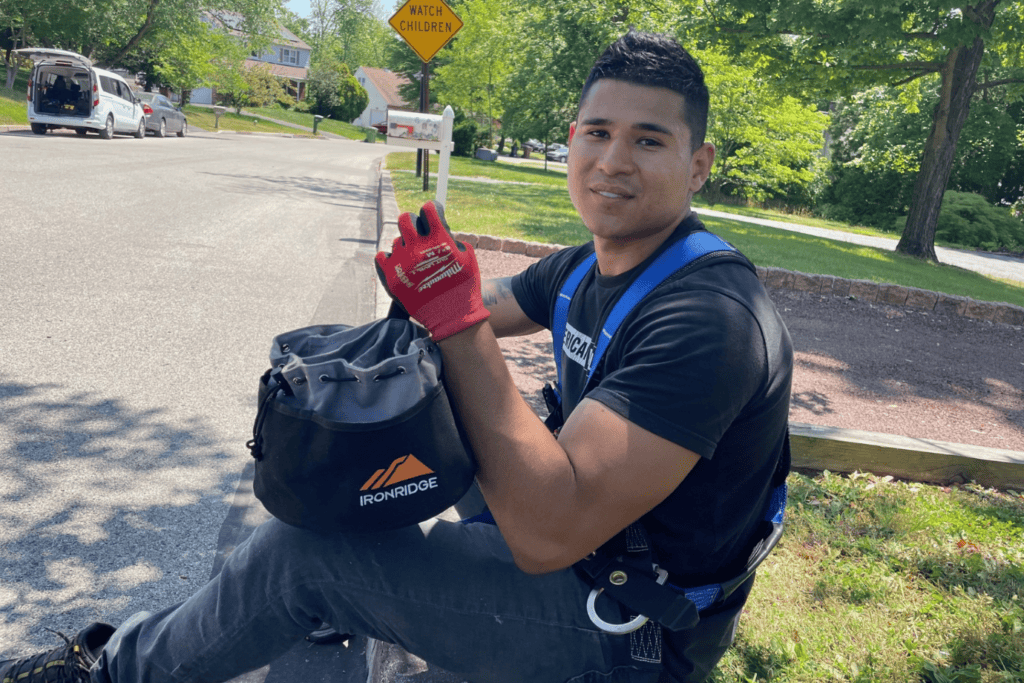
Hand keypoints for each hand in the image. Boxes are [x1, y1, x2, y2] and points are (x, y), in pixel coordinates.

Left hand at [374, 201, 489, 339]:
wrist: (452, 318)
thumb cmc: (464, 287)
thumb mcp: (467, 257)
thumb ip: (451, 237)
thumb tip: (438, 224)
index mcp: (439, 240)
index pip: (428, 209)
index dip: (431, 209)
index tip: (432, 213)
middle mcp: (418, 248)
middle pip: (405, 219)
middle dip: (414, 223)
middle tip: (419, 232)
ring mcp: (402, 262)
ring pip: (396, 240)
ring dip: (406, 246)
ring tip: (416, 260)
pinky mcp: (391, 277)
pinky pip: (381, 256)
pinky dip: (390, 259)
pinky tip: (400, 264)